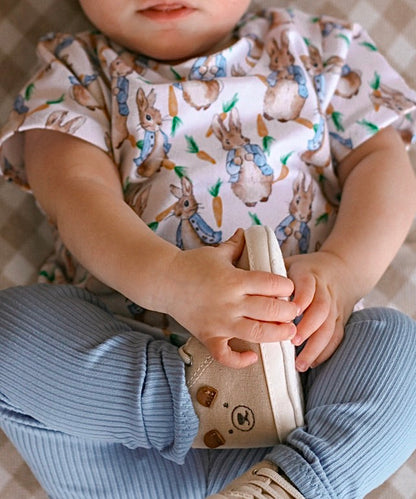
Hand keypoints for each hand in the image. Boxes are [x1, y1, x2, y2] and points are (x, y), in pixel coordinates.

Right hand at [165, 229, 297, 367]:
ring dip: (277, 334)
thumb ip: (235, 244)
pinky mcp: (208, 336)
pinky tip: (252, 356)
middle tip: (295, 311)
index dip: (286, 286)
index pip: (270, 283)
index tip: (289, 288)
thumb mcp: (216, 252)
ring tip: (288, 332)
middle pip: (269, 310)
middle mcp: (230, 302)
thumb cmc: (191, 264)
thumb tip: (248, 231)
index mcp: (235, 279)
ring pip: (256, 333)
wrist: (163, 280)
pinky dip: (240, 360)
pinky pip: (225, 355)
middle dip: (288, 311)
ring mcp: (219, 322)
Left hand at [285, 250, 358, 371]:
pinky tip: (312, 363)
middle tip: (293, 342)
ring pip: (330, 326)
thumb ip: (273, 276)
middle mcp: (324, 290)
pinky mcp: (340, 318)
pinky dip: (325, 351)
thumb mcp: (290, 264)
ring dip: (316, 346)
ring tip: (300, 364)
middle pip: (321, 308)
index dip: (302, 298)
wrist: (340, 268)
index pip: (308, 285)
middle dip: (308, 327)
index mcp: (309, 274)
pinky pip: (336, 336)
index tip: (291, 313)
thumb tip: (250, 291)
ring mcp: (334, 305)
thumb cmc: (305, 270)